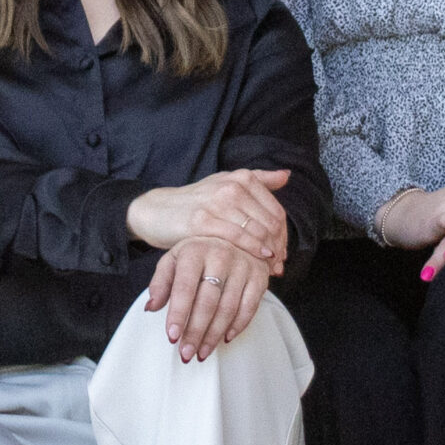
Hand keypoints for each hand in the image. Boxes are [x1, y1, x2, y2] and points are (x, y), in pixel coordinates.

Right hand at [127, 168, 290, 271]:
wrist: (157, 210)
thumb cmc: (196, 201)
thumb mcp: (225, 183)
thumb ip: (258, 179)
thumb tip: (287, 175)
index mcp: (242, 178)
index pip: (277, 210)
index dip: (284, 235)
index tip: (283, 253)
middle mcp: (232, 187)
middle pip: (271, 222)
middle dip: (279, 247)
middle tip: (278, 266)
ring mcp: (217, 203)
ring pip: (258, 230)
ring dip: (269, 253)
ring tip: (270, 268)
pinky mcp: (202, 221)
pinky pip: (237, 237)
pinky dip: (252, 250)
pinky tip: (259, 259)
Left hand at [146, 238, 271, 361]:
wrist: (234, 237)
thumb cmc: (198, 254)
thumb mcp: (174, 260)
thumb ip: (161, 282)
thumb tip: (151, 307)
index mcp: (194, 251)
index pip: (184, 287)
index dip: (178, 313)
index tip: (172, 336)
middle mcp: (220, 256)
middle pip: (207, 302)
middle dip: (195, 331)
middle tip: (185, 354)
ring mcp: (242, 266)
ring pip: (228, 308)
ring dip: (214, 335)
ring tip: (201, 353)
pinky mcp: (259, 277)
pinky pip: (250, 307)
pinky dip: (237, 326)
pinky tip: (225, 339)